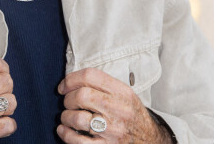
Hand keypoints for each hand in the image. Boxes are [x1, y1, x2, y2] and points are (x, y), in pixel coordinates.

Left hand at [56, 68, 170, 142]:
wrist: (151, 141)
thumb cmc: (131, 115)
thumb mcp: (125, 94)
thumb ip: (103, 85)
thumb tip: (72, 82)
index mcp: (122, 92)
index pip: (90, 75)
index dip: (71, 79)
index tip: (63, 86)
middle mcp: (118, 109)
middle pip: (81, 96)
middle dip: (68, 98)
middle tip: (67, 102)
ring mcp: (112, 130)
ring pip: (77, 118)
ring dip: (65, 116)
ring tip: (66, 117)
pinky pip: (79, 142)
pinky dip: (66, 135)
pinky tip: (64, 130)